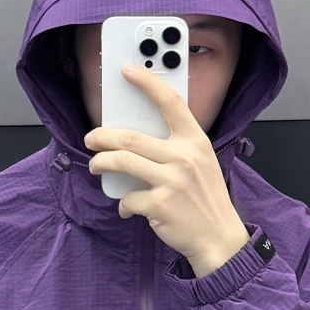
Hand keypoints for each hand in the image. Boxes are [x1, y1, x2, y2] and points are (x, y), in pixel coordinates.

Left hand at [84, 66, 252, 275]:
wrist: (218, 238)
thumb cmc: (206, 200)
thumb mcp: (202, 163)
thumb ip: (177, 147)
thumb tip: (136, 139)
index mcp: (196, 141)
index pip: (170, 103)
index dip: (147, 82)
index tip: (127, 70)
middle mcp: (184, 157)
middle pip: (130, 136)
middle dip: (102, 136)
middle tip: (91, 139)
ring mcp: (172, 181)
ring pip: (121, 162)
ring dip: (100, 163)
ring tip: (95, 166)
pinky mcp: (159, 204)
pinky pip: (127, 198)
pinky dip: (123, 204)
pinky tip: (127, 208)